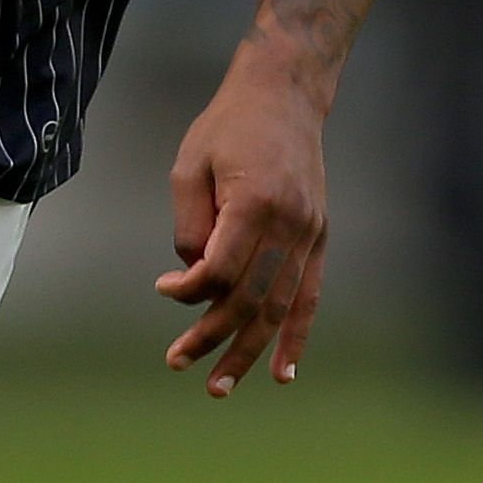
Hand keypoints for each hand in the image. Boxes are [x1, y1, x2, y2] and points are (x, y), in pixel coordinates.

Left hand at [155, 43, 332, 394]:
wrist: (285, 96)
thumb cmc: (227, 127)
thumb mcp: (188, 167)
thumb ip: (188, 226)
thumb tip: (194, 279)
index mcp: (254, 202)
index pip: (221, 271)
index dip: (189, 292)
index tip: (164, 290)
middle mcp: (289, 223)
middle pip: (250, 299)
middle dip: (212, 338)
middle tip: (177, 362)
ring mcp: (310, 233)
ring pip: (278, 308)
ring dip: (248, 351)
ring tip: (219, 385)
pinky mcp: (319, 238)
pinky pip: (309, 298)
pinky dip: (296, 338)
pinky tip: (282, 373)